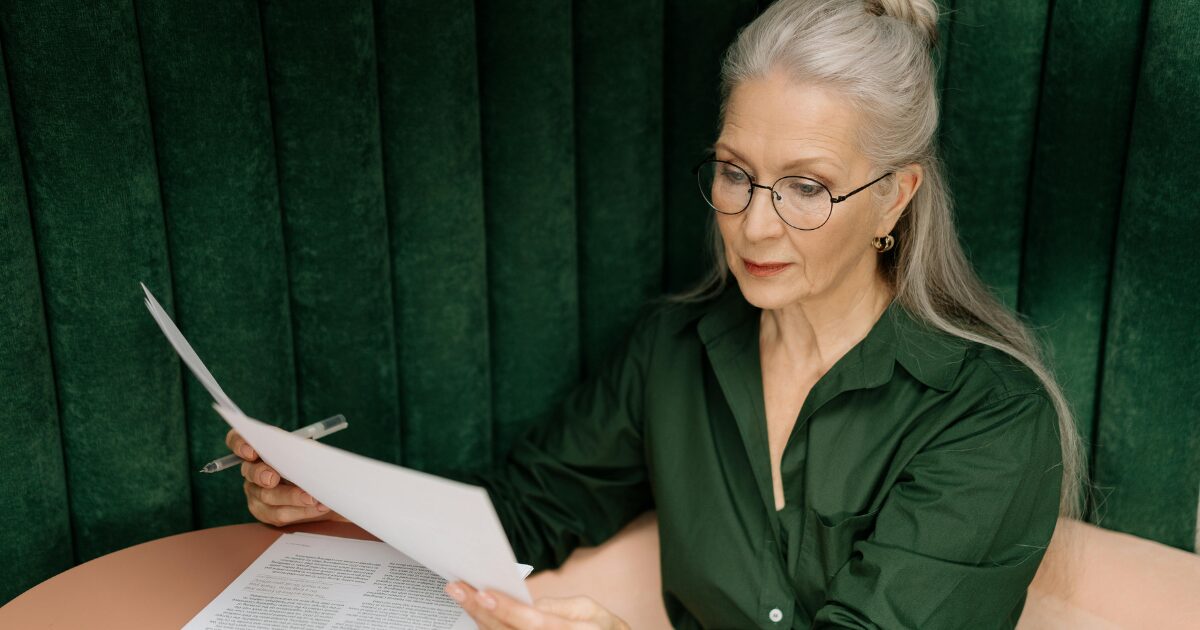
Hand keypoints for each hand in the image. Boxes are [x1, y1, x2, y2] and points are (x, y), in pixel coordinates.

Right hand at [226, 428, 349, 526]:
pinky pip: (279, 514)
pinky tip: (318, 507)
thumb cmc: (306, 461)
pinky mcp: (265, 512)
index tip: (251, 452)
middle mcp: (251, 470)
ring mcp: (255, 492)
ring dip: (292, 497)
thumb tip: (307, 450)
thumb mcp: (305, 450)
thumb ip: (301, 448)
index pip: (237, 441)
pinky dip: (302, 511)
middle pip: (251, 472)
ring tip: (312, 498)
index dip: (240, 445)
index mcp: (257, 449)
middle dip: (262, 474)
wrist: (314, 485)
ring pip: (267, 497)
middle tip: (273, 478)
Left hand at [444, 581, 629, 629]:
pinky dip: (487, 628)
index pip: (532, 622)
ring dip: (478, 619)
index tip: (483, 593)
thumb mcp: (590, 611)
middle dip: (480, 610)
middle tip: (457, 589)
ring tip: (460, 596)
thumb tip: (526, 602)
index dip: (507, 609)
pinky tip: (475, 614)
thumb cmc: (602, 628)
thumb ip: (559, 607)